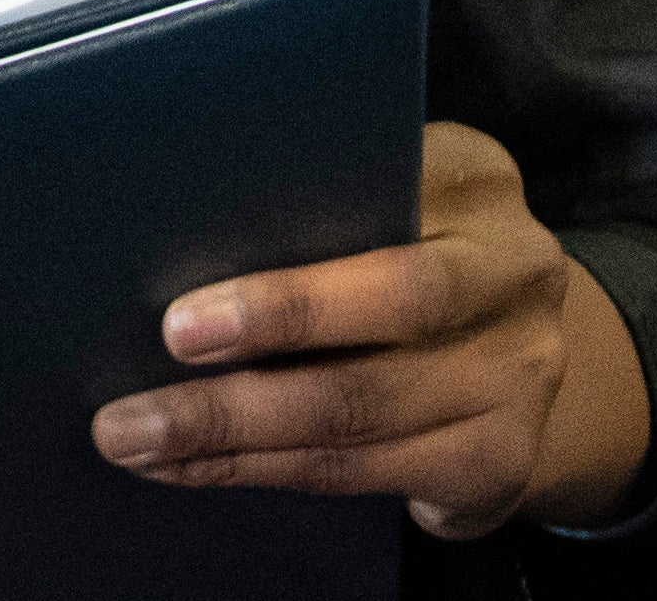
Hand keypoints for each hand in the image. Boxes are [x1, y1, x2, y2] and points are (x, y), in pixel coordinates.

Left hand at [93, 123, 650, 537]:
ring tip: (139, 436)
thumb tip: (179, 233)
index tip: (184, 310)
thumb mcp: (395, 196)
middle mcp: (516, 277)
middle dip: (262, 348)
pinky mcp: (497, 462)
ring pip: (360, 414)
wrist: (515, 355)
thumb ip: (322, 201)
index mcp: (476, 181)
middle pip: (388, 316)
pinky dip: (265, 472)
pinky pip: (364, 475)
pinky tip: (196, 468)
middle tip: (157, 367)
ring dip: (234, 433)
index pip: (383, 209)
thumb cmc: (411, 250)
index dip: (290, 278)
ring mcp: (517, 379)